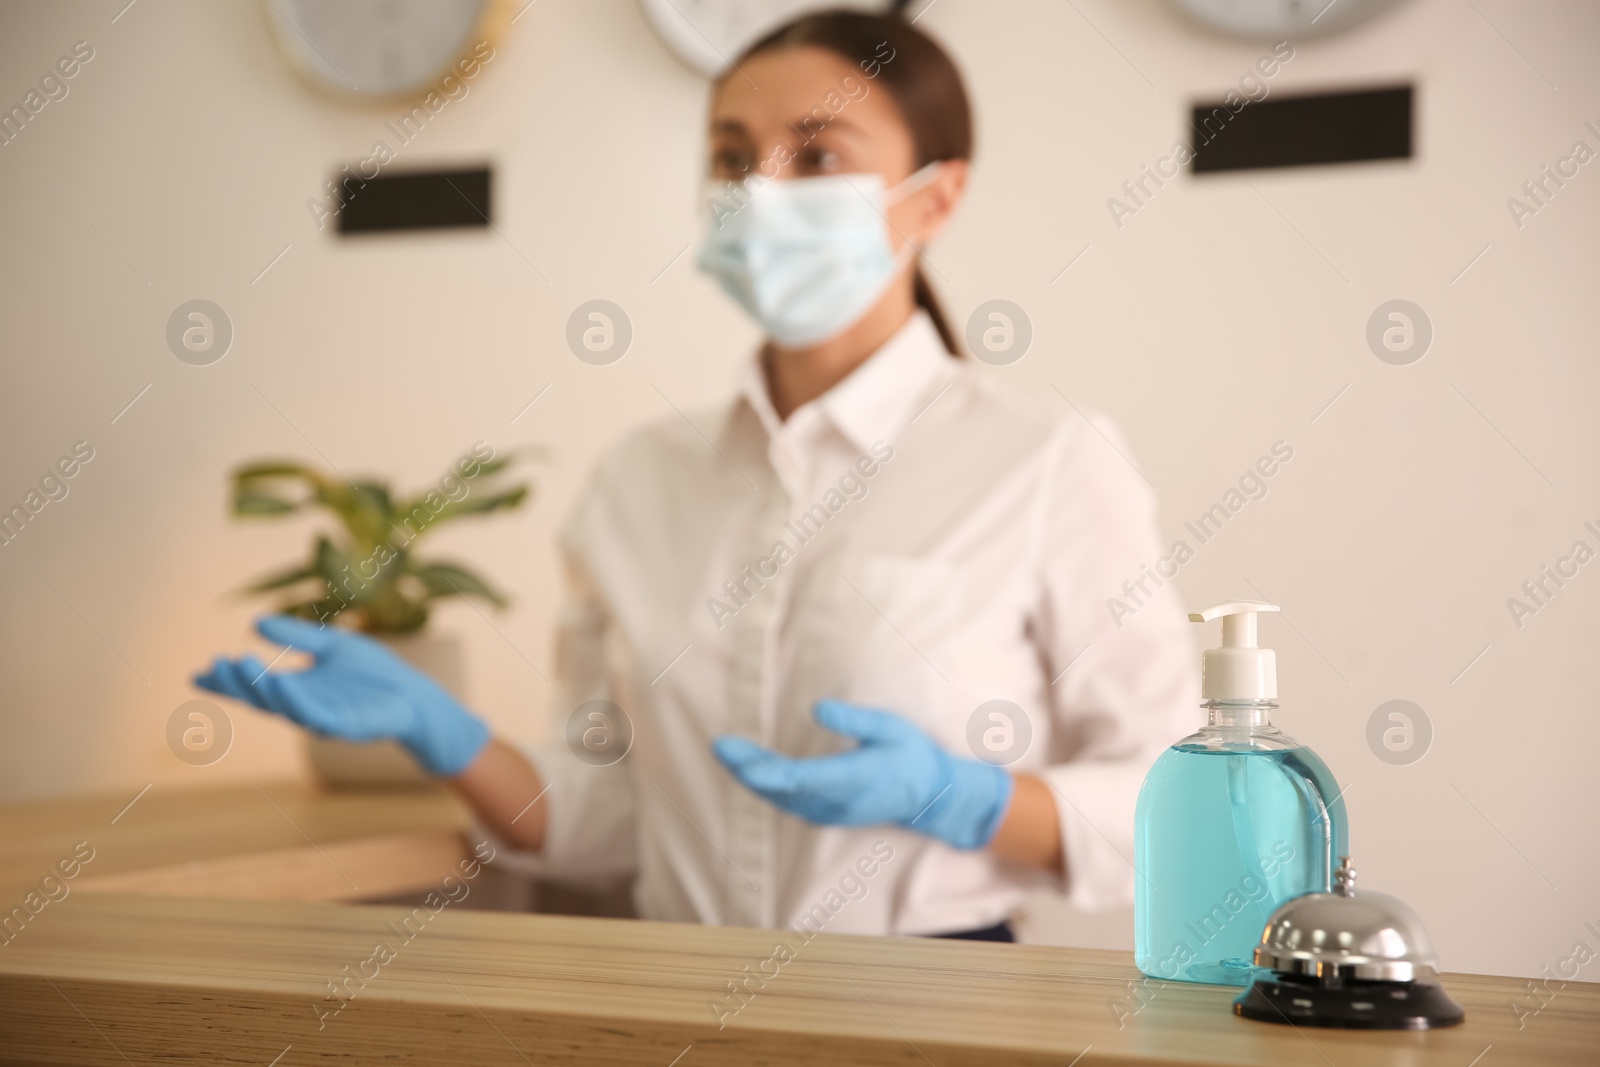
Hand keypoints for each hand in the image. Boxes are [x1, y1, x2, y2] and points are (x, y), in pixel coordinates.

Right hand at [194, 615, 489, 776]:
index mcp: (298, 688)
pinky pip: (314, 714)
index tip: (198, 675)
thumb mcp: (332, 647)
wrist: (416, 697)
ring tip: (238, 665)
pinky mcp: (344, 725)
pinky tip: (278, 683)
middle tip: (213, 667)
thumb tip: (255, 622)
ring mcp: (322, 717)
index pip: (255, 686)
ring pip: (283, 706)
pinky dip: (293, 699)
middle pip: (262, 697)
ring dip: (259, 688)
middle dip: (237, 684)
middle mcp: (304, 705)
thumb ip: (297, 636)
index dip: (227, 683)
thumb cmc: (375, 676)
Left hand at [712, 699, 1013, 849]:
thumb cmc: (910, 753)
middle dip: (748, 769)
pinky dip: (763, 786)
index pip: (805, 778)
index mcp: (855, 778)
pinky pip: (786, 802)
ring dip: (750, 777)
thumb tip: (816, 708)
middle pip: (783, 790)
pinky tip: (746, 768)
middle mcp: (837, 801)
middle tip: (719, 745)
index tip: (744, 763)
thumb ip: (854, 720)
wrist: (927, 796)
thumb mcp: (891, 728)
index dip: (771, 772)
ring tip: (725, 750)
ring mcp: (829, 813)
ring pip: (780, 799)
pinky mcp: (824, 814)